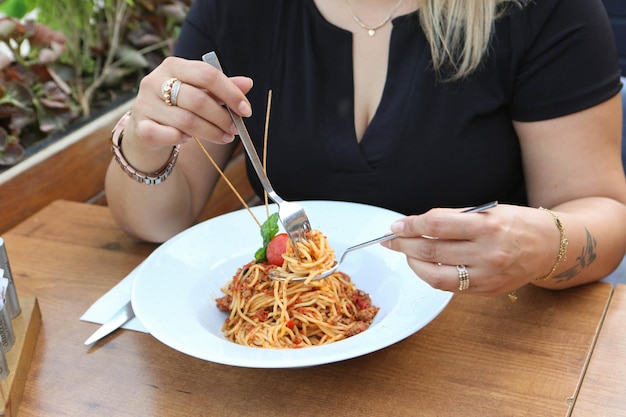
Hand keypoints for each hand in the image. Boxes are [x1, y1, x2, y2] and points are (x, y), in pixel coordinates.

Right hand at [120, 56, 253, 169]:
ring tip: (223, 137)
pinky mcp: (140, 127)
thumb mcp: (200, 94)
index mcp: (173, 66)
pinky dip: (184, 139)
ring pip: (187, 121)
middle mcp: (155, 81)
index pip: (207, 74)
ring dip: (211, 132)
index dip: (230, 93)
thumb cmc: (178, 107)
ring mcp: (145, 104)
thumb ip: (222, 89)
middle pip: (198, 100)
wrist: (145, 130)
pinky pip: (170, 135)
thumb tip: (248, 83)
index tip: (246, 110)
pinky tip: (189, 139)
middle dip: (222, 117)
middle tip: (235, 130)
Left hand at [381, 204, 556, 295]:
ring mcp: (487, 276)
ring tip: (406, 253)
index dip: (411, 225)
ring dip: (413, 263)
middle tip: (391, 239)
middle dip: (405, 244)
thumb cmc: (516, 223)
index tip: (397, 225)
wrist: (549, 247)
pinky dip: (431, 275)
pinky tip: (425, 265)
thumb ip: (452, 218)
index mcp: (488, 226)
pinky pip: (448, 286)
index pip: (437, 225)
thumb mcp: (487, 211)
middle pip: (432, 250)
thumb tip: (416, 224)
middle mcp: (488, 253)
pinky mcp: (486, 291)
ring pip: (435, 274)